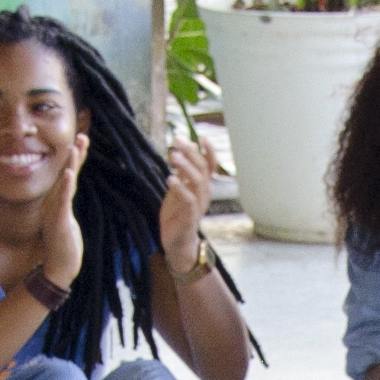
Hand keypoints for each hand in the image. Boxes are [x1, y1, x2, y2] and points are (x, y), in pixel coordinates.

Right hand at [33, 129, 90, 300]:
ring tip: (74, 148)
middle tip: (82, 135)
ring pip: (64, 184)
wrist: (58, 267)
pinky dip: (65, 186)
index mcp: (59, 201)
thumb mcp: (66, 219)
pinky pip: (62, 200)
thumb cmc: (63, 245)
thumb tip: (69, 192)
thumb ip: (66, 205)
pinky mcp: (58, 221)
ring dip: (70, 165)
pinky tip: (68, 173)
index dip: (76, 158)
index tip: (82, 139)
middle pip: (66, 174)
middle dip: (74, 155)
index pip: (69, 175)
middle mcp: (55, 203)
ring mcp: (55, 211)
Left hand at [155, 132, 217, 272]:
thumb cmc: (178, 215)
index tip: (201, 136)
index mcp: (203, 186)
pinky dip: (180, 187)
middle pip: (202, 168)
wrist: (178, 243)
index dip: (208, 150)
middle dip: (190, 152)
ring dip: (185, 166)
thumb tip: (185, 149)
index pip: (210, 165)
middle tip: (176, 141)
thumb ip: (183, 171)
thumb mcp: (179, 189)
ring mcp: (198, 205)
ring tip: (172, 155)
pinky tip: (170, 178)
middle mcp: (204, 194)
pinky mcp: (189, 216)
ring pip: (197, 181)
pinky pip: (188, 199)